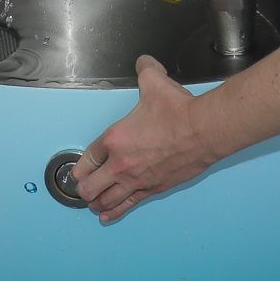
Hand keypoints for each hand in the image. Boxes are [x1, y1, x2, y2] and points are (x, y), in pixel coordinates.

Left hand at [72, 56, 216, 223]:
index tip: (76, 171)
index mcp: (115, 138)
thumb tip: (144, 63)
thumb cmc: (178, 111)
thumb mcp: (154, 82)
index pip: (87, 159)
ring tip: (93, 204)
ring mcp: (137, 180)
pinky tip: (107, 217)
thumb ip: (145, 70)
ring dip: (97, 203)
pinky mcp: (153, 189)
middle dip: (83, 189)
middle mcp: (121, 163)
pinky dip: (115, 212)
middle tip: (82, 187)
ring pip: (106, 200)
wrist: (203, 130)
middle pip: (90, 186)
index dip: (79, 168)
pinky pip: (128, 206)